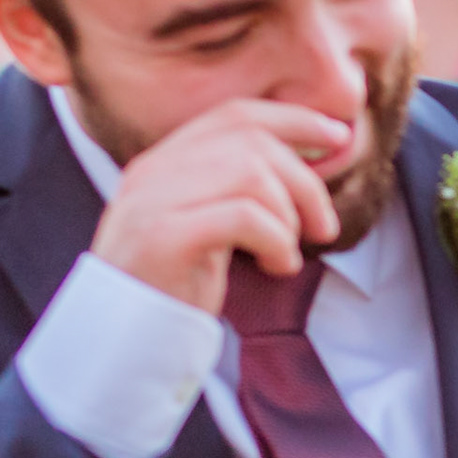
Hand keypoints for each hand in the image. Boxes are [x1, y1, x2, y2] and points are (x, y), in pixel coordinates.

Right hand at [89, 98, 349, 314]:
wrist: (120, 342)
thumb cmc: (174, 287)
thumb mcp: (209, 225)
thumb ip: (239, 188)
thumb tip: (312, 158)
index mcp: (162, 161)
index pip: (235, 115)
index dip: (293, 118)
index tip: (338, 134)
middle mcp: (152, 171)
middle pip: (252, 141)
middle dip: (304, 180)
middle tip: (323, 226)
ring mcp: (152, 201)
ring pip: (251, 173)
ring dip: (289, 215)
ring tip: (287, 253)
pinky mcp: (162, 238)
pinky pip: (243, 216)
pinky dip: (277, 240)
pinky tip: (277, 266)